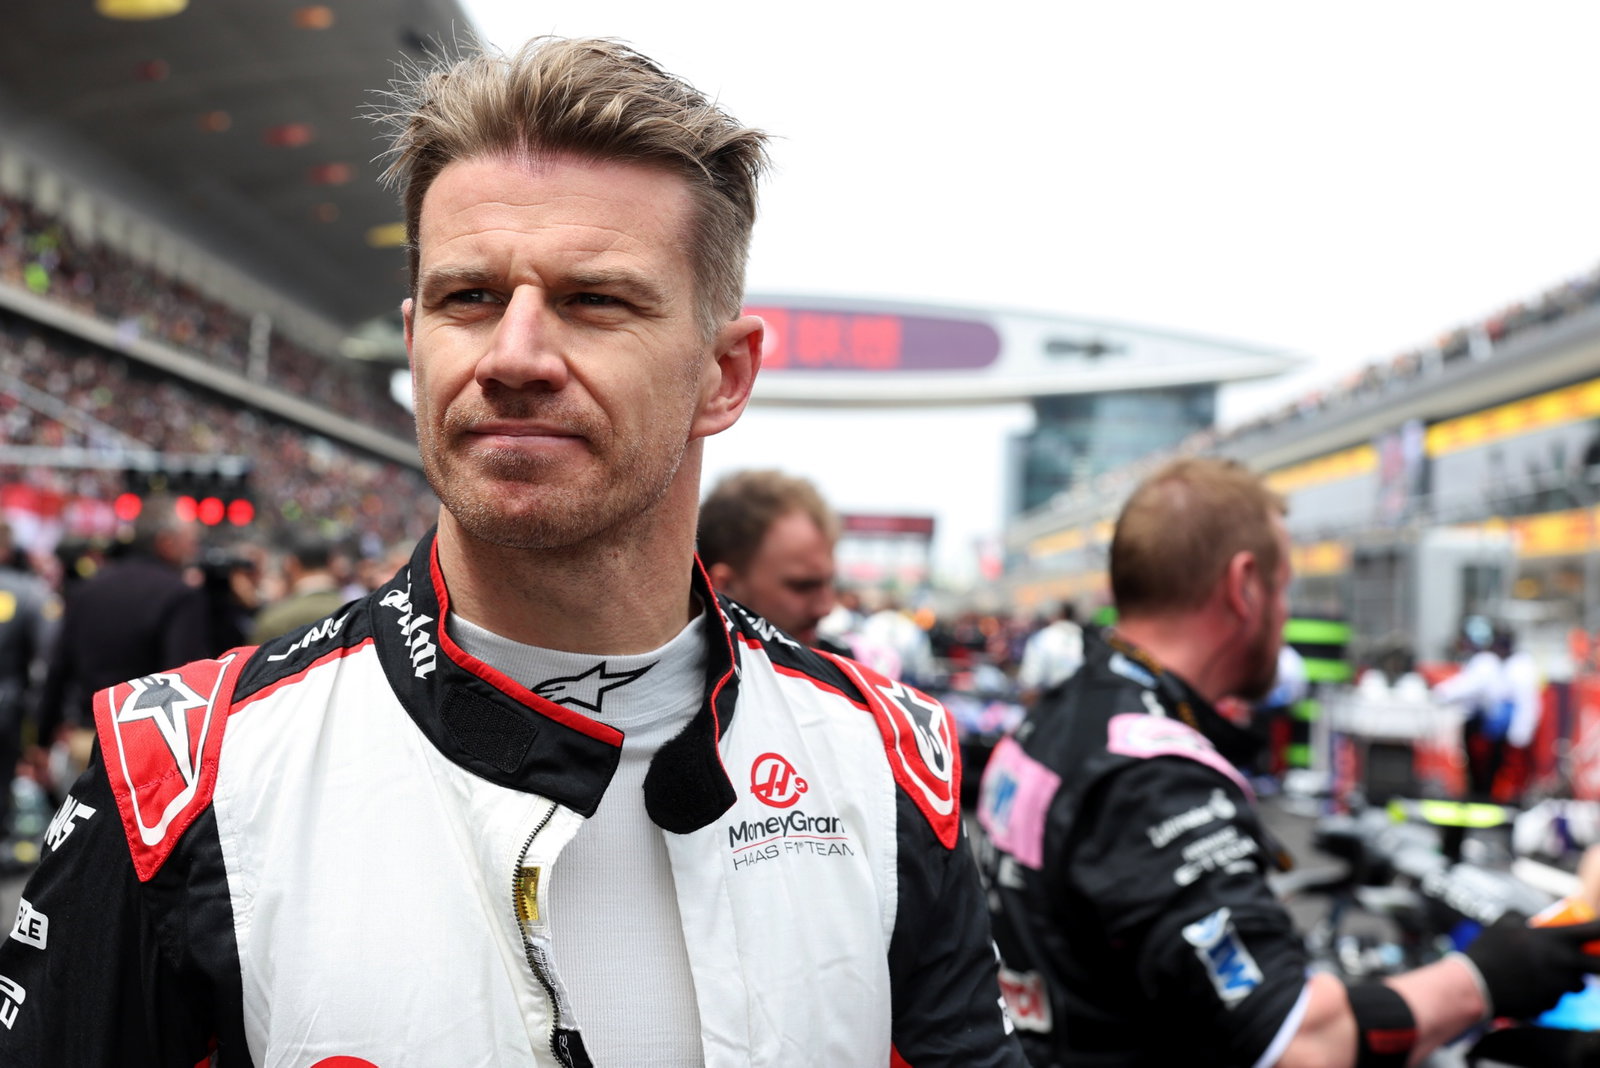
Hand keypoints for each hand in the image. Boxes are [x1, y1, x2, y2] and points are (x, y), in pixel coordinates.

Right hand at [1462, 917, 1599, 1018]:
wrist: (1475, 985)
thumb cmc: (1489, 950)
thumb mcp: (1504, 922)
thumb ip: (1524, 917)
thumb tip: (1532, 920)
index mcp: (1557, 939)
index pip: (1596, 930)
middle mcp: (1566, 963)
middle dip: (1597, 962)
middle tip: (1587, 959)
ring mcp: (1560, 986)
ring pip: (1578, 984)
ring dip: (1569, 978)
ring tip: (1544, 973)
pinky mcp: (1551, 1004)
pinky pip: (1557, 998)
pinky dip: (1547, 993)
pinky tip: (1526, 987)